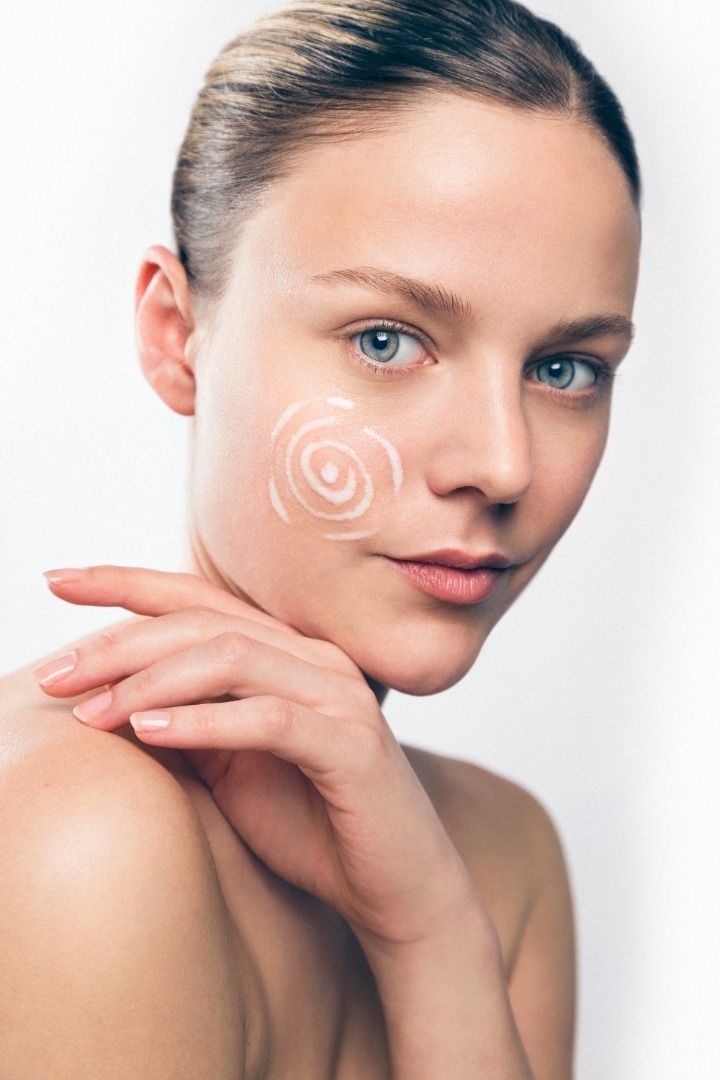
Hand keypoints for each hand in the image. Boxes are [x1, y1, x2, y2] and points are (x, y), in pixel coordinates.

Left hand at [35, 566, 483, 951]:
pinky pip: (269, 718)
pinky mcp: (353, 745)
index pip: (198, 599)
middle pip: (203, 623)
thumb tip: (103, 696)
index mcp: (287, 652)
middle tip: (54, 675)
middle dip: (120, 642)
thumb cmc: (310, 823)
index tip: (57, 580)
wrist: (393, 887)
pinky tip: (150, 731)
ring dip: (152, 681)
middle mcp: (315, 658)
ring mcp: (339, 696)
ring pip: (233, 657)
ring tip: (92, 713)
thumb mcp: (230, 766)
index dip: (126, 583)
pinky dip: (204, 721)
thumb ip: (185, 720)